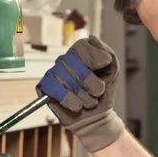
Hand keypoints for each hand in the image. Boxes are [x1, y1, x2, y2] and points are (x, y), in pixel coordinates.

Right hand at [36, 35, 124, 152]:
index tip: (105, 65)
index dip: (94, 56)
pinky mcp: (45, 87)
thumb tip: (91, 38)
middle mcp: (65, 61)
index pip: (81, 46)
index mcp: (80, 54)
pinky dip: (69, 99)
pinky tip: (78, 107)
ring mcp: (53, 73)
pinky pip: (53, 88)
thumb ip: (107, 53)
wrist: (96, 117)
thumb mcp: (112, 71)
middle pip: (73, 61)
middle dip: (90, 80)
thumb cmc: (103, 93)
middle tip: (98, 92)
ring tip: (90, 103)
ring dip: (82, 94)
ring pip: (64, 77)